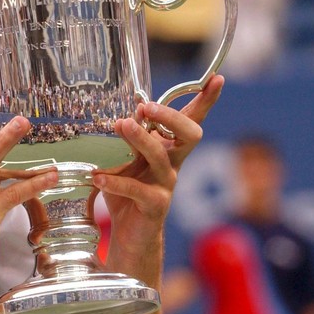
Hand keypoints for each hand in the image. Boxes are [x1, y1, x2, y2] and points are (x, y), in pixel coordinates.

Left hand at [92, 74, 224, 263]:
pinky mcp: (154, 206)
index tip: (216, 78)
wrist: (129, 235)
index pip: (191, 121)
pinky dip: (115, 180)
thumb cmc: (126, 191)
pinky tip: (97, 175)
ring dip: (140, 139)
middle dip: (170, 115)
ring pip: (162, 157)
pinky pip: (137, 190)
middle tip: (144, 105)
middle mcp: (174, 164)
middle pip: (189, 134)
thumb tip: (123, 112)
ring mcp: (166, 185)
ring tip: (120, 125)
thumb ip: (126, 138)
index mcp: (168, 148)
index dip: (205, 101)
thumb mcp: (124, 159)